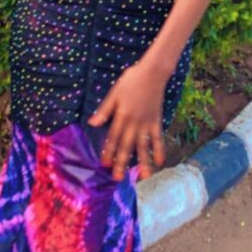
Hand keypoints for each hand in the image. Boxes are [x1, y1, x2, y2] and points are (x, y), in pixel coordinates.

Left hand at [88, 60, 167, 181]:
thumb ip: (104, 110)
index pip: (113, 137)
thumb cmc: (131, 80)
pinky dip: (159, 149)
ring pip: (143, 146)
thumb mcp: (114, 93)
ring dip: (143, 162)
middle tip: (118, 178)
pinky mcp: (156, 121)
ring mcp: (146, 123)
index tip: (104, 165)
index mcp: (121, 115)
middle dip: (122, 163)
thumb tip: (92, 124)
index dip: (108, 151)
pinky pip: (158, 138)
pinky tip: (160, 161)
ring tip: (144, 177)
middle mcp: (134, 122)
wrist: (153, 73)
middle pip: (126, 146)